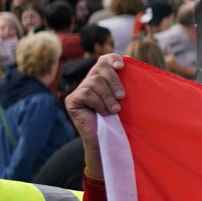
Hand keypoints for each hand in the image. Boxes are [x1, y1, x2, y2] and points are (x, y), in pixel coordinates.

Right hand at [64, 54, 125, 181]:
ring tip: (114, 110)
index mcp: (102, 79)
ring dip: (108, 97)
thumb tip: (129, 64)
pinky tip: (103, 113)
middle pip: (100, 67)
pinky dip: (98, 103)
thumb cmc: (119, 122)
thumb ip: (124, 85)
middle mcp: (88, 82)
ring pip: (94, 81)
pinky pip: (87, 93)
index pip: (104, 60)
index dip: (112, 59)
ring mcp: (78, 91)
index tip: (122, 67)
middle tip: (122, 96)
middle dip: (114, 80)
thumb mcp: (124, 101)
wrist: (108, 141)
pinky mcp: (71, 100)